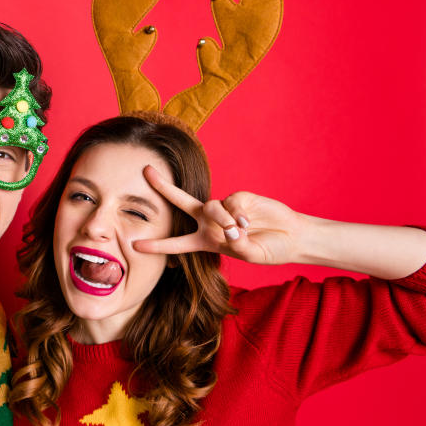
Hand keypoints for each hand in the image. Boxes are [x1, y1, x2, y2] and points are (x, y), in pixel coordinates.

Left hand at [133, 165, 304, 264]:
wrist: (291, 237)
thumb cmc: (268, 249)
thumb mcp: (250, 254)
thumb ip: (238, 243)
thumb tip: (230, 228)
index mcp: (205, 240)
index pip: (176, 243)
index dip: (157, 246)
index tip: (134, 245)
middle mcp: (209, 222)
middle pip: (180, 202)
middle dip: (163, 187)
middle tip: (146, 171)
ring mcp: (223, 208)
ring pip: (210, 208)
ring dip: (222, 220)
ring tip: (239, 231)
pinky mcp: (239, 197)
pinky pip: (231, 203)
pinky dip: (238, 214)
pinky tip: (249, 222)